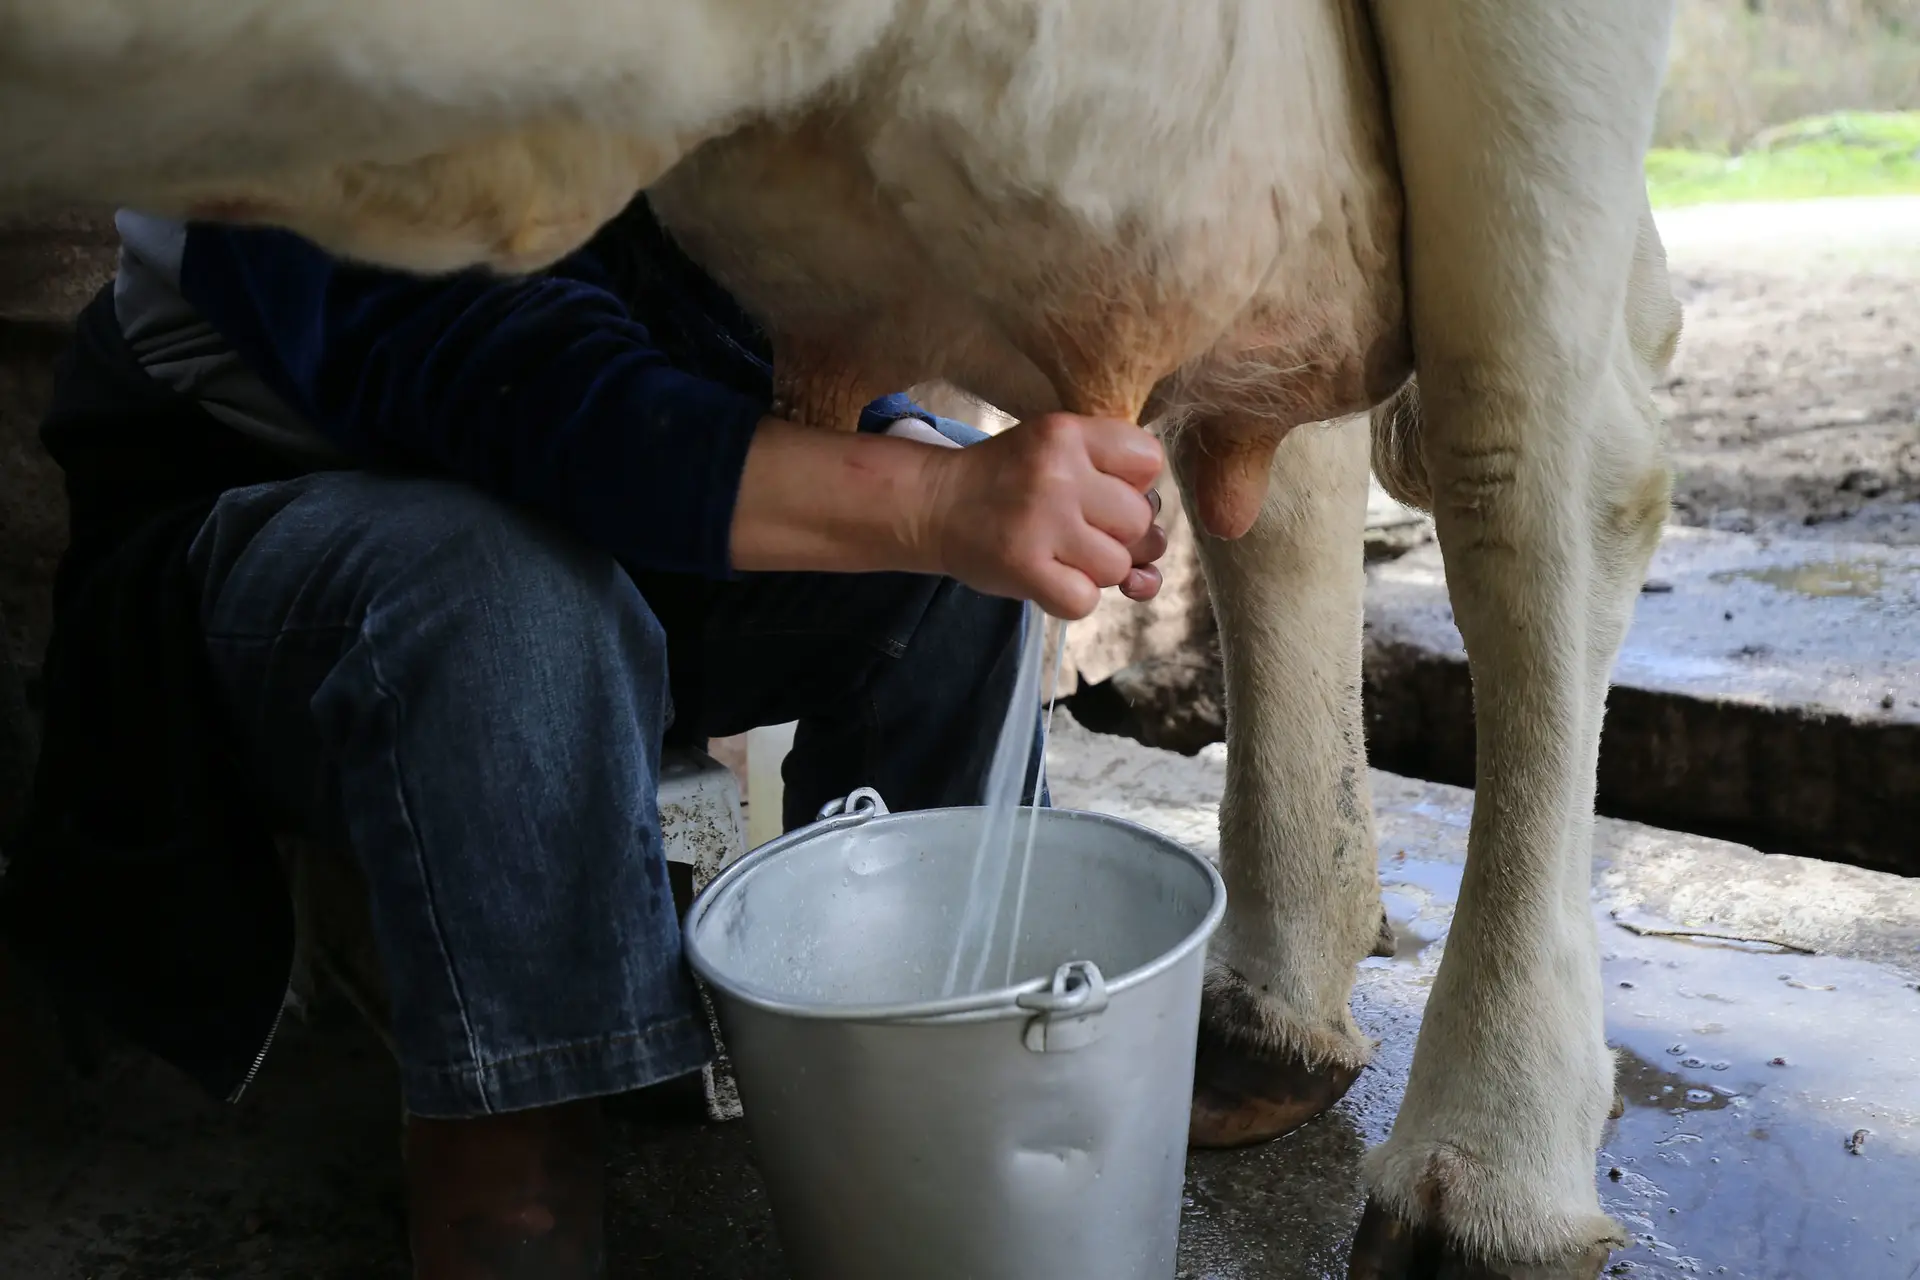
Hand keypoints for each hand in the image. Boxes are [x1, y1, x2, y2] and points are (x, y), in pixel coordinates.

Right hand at [916, 412, 1166, 618]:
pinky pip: (1084, 600)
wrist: (933, 505)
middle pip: (1140, 521)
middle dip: (1120, 535)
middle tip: (1079, 530)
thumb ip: (1112, 481)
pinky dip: (1070, 598)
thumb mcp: (1055, 453)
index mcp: (1067, 434)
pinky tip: (1047, 579)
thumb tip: (1156, 554)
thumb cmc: (1005, 481)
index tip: (1104, 490)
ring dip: (1095, 571)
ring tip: (1060, 554)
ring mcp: (1042, 522)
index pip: (1148, 460)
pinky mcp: (1025, 568)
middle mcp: (1058, 474)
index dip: (1136, 485)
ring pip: (1117, 567)